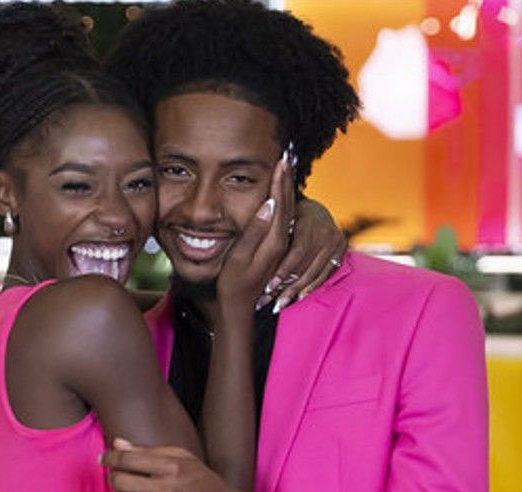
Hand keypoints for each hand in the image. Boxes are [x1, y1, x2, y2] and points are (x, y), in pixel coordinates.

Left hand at [102, 439, 254, 491]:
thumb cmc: (203, 483)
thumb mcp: (183, 459)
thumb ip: (148, 451)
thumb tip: (117, 443)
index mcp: (174, 468)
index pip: (129, 459)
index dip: (111, 458)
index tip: (104, 458)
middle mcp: (169, 491)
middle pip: (122, 481)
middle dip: (114, 476)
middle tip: (117, 476)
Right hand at [216, 149, 295, 317]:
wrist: (239, 306)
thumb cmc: (234, 283)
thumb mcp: (240, 258)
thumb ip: (255, 231)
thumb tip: (268, 205)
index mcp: (275, 240)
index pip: (280, 203)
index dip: (280, 181)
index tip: (280, 160)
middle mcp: (281, 241)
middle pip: (287, 203)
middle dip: (286, 178)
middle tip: (288, 155)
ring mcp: (279, 245)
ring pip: (287, 210)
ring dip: (286, 187)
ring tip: (286, 168)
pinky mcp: (275, 247)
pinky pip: (283, 218)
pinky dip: (282, 201)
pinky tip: (280, 193)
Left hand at [268, 198, 347, 312]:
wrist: (316, 210)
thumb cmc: (288, 215)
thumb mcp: (279, 219)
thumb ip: (267, 230)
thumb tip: (241, 243)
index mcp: (309, 222)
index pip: (296, 252)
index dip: (282, 271)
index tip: (267, 287)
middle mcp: (326, 232)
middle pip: (305, 266)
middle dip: (286, 286)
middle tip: (268, 302)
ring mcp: (336, 242)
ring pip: (314, 274)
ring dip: (296, 292)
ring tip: (279, 305)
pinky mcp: (341, 251)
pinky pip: (325, 274)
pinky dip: (311, 287)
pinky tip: (298, 298)